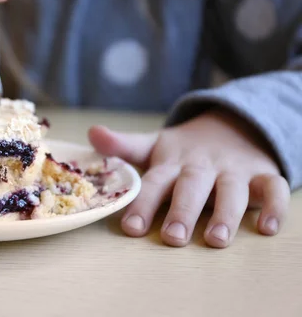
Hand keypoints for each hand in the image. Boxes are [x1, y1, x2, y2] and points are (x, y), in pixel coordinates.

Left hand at [88, 109, 290, 247]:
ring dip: (226, 214)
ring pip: (232, 190)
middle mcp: (202, 166)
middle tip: (172, 237)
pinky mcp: (263, 174)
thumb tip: (91, 133)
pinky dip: (274, 207)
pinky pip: (274, 189)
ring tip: (216, 240)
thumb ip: (124, 146)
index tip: (131, 228)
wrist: (232, 126)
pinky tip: (267, 228)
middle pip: (192, 187)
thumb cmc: (184, 150)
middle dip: (182, 211)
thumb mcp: (154, 146)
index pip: (154, 183)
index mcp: (172, 162)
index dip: (142, 204)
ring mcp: (234, 170)